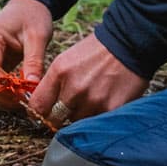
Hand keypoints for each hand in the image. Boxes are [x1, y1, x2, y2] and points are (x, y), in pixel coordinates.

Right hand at [0, 0, 54, 108]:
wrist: (27, 7)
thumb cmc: (33, 17)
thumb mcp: (38, 36)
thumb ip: (34, 61)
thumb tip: (32, 86)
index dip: (3, 88)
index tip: (23, 97)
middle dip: (3, 96)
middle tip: (26, 103)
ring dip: (3, 96)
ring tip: (24, 100)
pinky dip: (3, 91)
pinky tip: (19, 93)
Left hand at [28, 32, 147, 126]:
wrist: (128, 43)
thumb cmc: (97, 51)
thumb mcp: (67, 59)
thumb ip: (54, 83)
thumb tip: (42, 106)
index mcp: (59, 72)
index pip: (37, 106)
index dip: (38, 113)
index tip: (42, 115)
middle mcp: (74, 89)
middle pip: (56, 119)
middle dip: (61, 116)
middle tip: (71, 108)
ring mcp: (92, 100)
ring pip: (78, 122)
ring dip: (82, 116)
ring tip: (93, 99)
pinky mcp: (110, 109)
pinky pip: (96, 123)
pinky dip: (98, 116)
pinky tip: (104, 103)